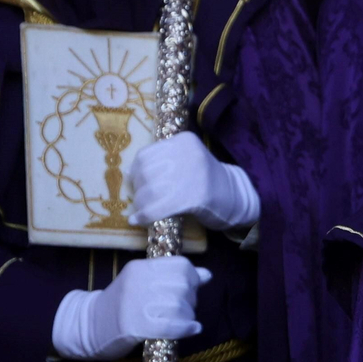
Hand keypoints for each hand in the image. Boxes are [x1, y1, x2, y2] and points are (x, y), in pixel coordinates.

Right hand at [51, 255, 212, 360]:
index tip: (192, 288)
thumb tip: (207, 274)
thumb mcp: (144, 284)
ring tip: (184, 321)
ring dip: (188, 316)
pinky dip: (186, 328)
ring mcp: (135, 304)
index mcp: (141, 268)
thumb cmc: (120, 305)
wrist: (87, 327)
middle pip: (183, 285)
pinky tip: (192, 329)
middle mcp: (139, 282)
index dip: (193, 277)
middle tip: (185, 308)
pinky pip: (170, 325)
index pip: (180, 265)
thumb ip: (173, 278)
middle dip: (192, 298)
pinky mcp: (134, 326)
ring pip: (179, 306)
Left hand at [128, 132, 259, 230]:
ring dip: (141, 205)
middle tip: (140, 199)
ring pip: (150, 191)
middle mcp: (188, 153)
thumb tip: (128, 174)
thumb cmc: (205, 180)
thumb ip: (162, 161)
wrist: (234, 196)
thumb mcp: (187, 159)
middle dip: (138, 190)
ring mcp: (193, 174)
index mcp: (184, 141)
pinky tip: (138, 221)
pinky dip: (145, 216)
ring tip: (142, 211)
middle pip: (146, 173)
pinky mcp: (194, 197)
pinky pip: (158, 208)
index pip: (146, 154)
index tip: (136, 183)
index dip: (135, 172)